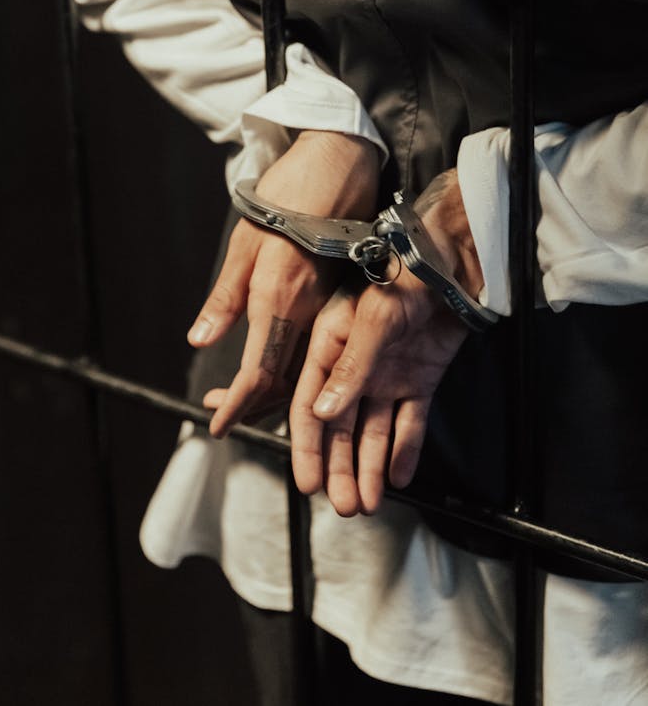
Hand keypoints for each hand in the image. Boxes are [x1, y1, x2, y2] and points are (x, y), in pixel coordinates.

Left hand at [188, 130, 380, 436]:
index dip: (237, 405)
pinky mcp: (346, 296)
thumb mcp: (244, 242)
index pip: (258, 373)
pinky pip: (323, 347)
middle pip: (285, 380)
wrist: (338, 163)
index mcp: (279, 297)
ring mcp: (333, 304)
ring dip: (277, 392)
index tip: (218, 424)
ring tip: (248, 401)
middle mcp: (310, 309)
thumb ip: (226, 297)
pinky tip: (285, 369)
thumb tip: (201, 340)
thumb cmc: (287, 196)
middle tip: (224, 414)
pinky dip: (301, 368)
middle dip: (253, 406)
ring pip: (306, 368)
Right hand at [289, 169, 482, 515]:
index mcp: (330, 344)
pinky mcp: (421, 376)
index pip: (309, 404)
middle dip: (339, 468)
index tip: (307, 481)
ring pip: (372, 430)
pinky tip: (399, 477)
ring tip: (366, 504)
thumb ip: (350, 365)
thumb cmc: (406, 271)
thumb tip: (322, 411)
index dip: (306, 445)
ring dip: (367, 466)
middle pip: (339, 427)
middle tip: (342, 506)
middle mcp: (355, 363)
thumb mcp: (373, 317)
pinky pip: (410, 421)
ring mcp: (388, 372)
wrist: (456, 258)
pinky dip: (404, 449)